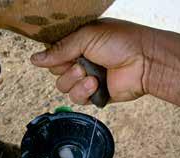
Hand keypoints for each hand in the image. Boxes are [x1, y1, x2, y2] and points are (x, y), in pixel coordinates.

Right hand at [31, 18, 153, 104]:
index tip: (64, 56)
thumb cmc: (120, 42)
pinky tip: (96, 84)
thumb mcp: (87, 37)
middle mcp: (81, 61)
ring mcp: (87, 78)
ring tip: (91, 75)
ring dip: (74, 82)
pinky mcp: (95, 95)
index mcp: (78, 44)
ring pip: (63, 87)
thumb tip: (35, 59)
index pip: (54, 53)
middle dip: (65, 69)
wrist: (144, 61)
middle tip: (81, 64)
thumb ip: (60, 49)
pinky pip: (77, 99)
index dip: (54, 57)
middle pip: (55, 72)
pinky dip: (83, 93)